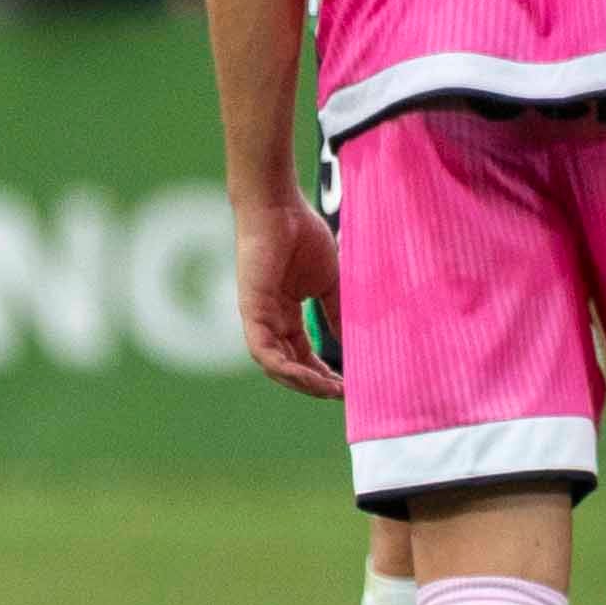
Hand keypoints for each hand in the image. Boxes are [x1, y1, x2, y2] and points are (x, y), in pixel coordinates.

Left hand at [237, 195, 342, 397]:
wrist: (280, 210)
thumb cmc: (303, 237)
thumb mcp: (329, 283)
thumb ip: (337, 312)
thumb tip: (353, 342)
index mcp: (286, 315)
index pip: (303, 354)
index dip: (324, 372)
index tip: (350, 383)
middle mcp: (269, 322)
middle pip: (290, 365)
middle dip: (315, 383)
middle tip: (343, 394)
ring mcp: (258, 318)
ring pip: (275, 365)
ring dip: (302, 382)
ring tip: (330, 390)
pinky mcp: (252, 311)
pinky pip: (263, 351)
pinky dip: (285, 368)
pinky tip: (308, 377)